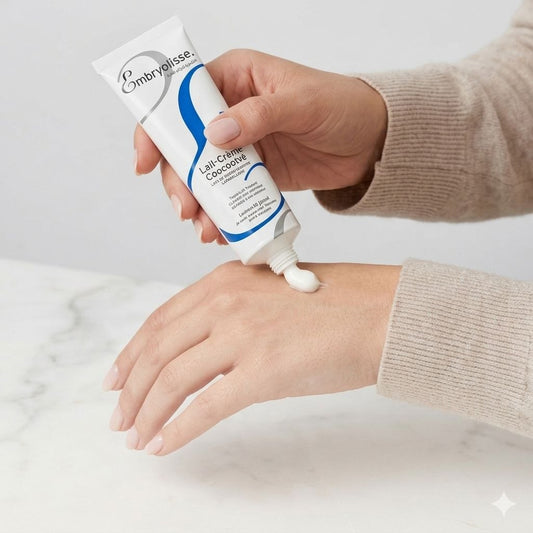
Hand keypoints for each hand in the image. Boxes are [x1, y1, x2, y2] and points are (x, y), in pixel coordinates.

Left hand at [103, 261, 399, 454]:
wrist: (379, 313)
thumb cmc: (332, 305)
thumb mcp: (267, 297)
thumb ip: (229, 318)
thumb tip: (200, 355)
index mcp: (223, 282)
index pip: (159, 322)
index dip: (131, 355)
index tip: (117, 379)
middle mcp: (225, 303)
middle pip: (157, 352)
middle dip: (131, 389)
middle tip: (120, 415)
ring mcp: (242, 335)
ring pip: (172, 379)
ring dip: (146, 412)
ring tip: (136, 435)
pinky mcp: (263, 371)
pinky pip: (205, 407)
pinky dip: (178, 429)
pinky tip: (164, 445)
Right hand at [133, 50, 387, 242]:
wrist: (370, 142)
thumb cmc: (341, 105)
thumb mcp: (301, 102)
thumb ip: (259, 114)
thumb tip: (214, 133)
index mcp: (234, 78)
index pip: (180, 99)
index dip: (157, 128)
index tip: (146, 162)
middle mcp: (231, 112)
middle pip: (186, 146)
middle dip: (179, 180)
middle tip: (185, 209)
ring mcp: (242, 146)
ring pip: (204, 176)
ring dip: (199, 204)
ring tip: (205, 229)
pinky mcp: (255, 174)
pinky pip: (230, 195)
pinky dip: (223, 214)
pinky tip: (222, 231)